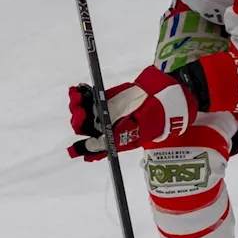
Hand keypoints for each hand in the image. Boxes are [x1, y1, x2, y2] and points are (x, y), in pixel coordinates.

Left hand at [67, 67, 196, 160]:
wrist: (161, 98)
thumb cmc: (154, 117)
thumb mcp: (140, 129)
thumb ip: (121, 135)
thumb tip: (101, 142)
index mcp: (113, 139)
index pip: (94, 146)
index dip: (83, 147)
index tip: (75, 148)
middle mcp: (105, 127)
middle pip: (85, 127)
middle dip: (79, 120)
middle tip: (82, 111)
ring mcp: (103, 112)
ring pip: (84, 112)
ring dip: (78, 106)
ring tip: (77, 96)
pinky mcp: (104, 99)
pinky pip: (89, 98)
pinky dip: (83, 94)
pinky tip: (79, 89)